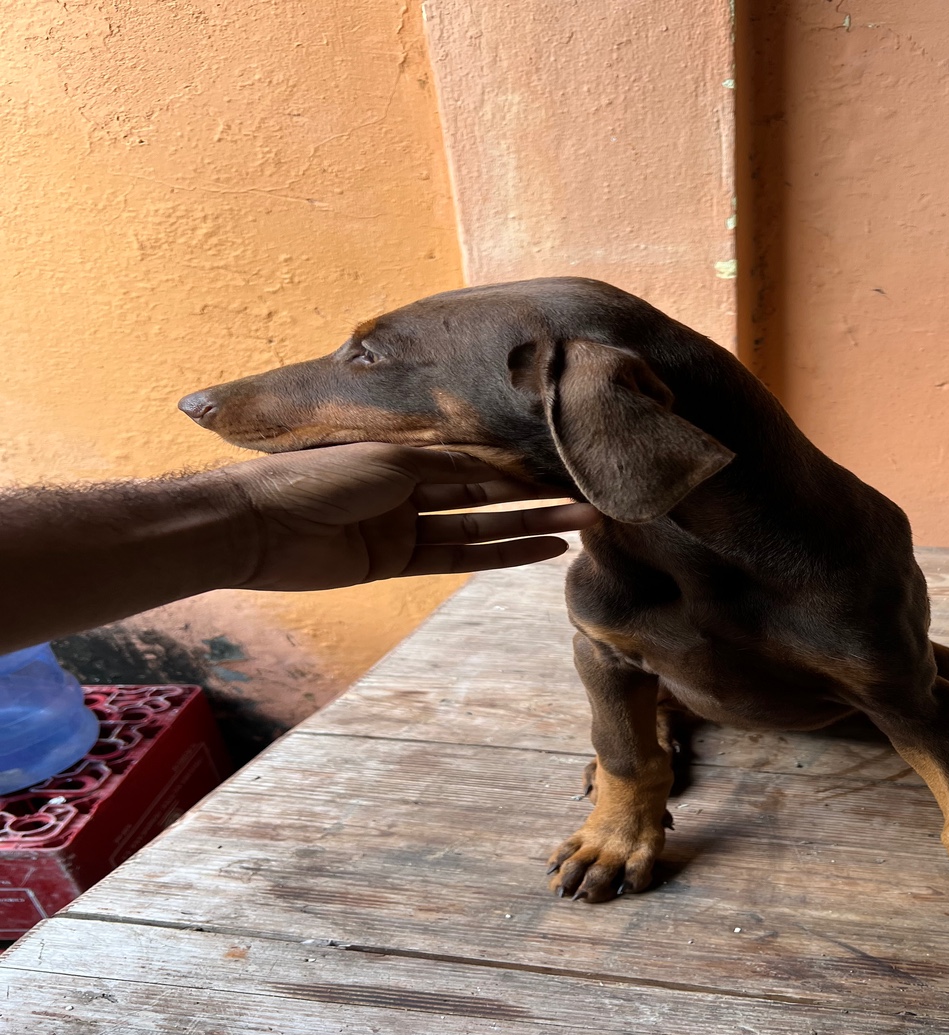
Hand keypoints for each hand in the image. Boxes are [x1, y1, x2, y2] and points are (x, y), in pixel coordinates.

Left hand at [219, 443, 600, 590]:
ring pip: (482, 525)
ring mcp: (407, 527)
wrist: (255, 526)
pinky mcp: (398, 563)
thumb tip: (504, 462)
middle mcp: (412, 489)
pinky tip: (541, 549)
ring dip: (532, 526)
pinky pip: (460, 557)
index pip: (479, 460)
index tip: (568, 464)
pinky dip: (500, 555)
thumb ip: (447, 465)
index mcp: (407, 454)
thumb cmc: (315, 478)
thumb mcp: (391, 461)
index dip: (523, 465)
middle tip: (591, 497)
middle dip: (539, 496)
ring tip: (584, 522)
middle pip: (488, 493)